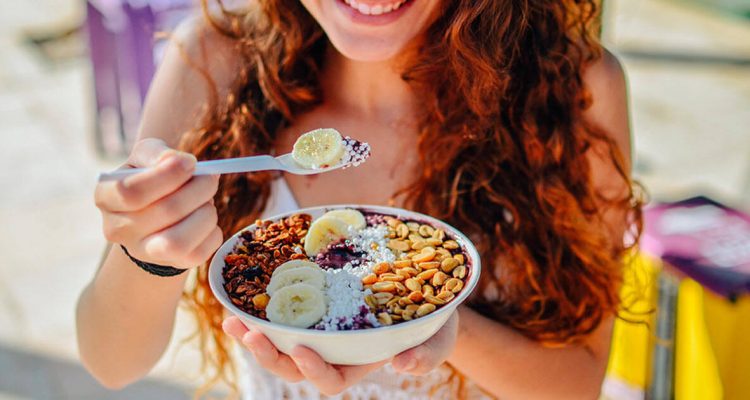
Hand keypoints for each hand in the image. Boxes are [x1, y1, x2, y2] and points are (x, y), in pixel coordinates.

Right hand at [94, 138, 221, 268]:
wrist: (155, 213)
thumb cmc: (150, 178)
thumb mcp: (145, 157)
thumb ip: (156, 153)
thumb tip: (177, 162)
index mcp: (105, 197)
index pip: (131, 192)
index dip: (168, 175)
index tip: (190, 162)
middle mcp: (118, 229)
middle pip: (166, 211)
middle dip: (199, 189)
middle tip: (210, 178)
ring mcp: (143, 252)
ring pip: (179, 241)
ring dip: (206, 214)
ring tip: (207, 201)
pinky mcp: (172, 264)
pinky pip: (200, 254)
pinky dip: (212, 232)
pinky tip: (205, 219)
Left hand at [223, 311, 458, 394]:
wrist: (425, 291)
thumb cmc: (433, 323)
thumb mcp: (436, 339)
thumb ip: (425, 356)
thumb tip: (403, 366)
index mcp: (356, 365)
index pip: (329, 380)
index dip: (313, 370)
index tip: (304, 350)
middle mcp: (332, 351)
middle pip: (293, 364)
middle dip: (269, 355)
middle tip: (249, 334)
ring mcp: (319, 328)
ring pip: (279, 341)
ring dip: (253, 333)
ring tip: (232, 319)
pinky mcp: (312, 304)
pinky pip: (281, 311)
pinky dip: (261, 306)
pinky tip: (243, 293)